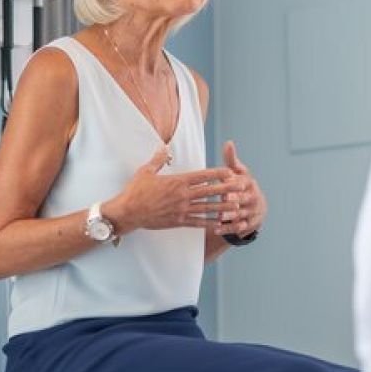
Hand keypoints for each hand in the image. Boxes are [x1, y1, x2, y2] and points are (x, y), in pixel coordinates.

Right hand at [105, 148, 245, 233]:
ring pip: (207, 208)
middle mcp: (182, 195)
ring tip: (237, 207)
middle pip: (209, 191)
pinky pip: (197, 222)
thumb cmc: (135, 191)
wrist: (128, 212)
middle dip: (226, 188)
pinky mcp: (178, 221)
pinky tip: (220, 224)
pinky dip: (209, 223)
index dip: (217, 174)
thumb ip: (158, 159)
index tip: (229, 172)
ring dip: (223, 207)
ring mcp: (181, 209)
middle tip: (241, 187)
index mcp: (177, 181)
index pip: (202, 176)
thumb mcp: (146, 171)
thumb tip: (164, 147)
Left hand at [215, 140, 266, 237]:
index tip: (225, 182)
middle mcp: (253, 197)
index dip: (235, 182)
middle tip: (223, 200)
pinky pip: (239, 228)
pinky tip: (216, 229)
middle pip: (243, 199)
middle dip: (234, 200)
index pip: (243, 182)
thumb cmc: (241, 186)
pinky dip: (228, 229)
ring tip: (219, 216)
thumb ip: (231, 160)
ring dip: (230, 216)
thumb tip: (229, 142)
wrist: (255, 207)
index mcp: (249, 183)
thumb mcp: (238, 173)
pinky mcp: (250, 224)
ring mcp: (253, 212)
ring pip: (242, 214)